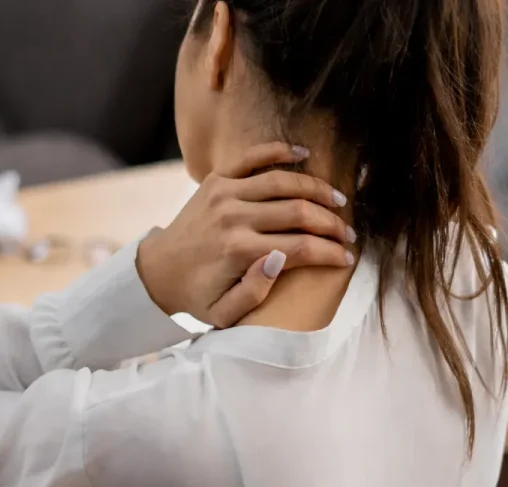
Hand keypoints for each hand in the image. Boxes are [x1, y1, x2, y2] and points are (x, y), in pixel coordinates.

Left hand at [136, 142, 355, 328]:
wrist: (158, 271)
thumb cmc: (197, 296)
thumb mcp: (223, 313)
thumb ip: (254, 293)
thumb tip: (280, 258)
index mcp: (239, 251)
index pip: (300, 247)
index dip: (330, 252)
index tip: (347, 258)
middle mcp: (233, 217)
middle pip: (298, 211)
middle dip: (331, 223)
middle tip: (349, 232)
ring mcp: (224, 193)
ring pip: (283, 182)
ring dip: (316, 189)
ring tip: (338, 201)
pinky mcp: (215, 179)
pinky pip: (252, 157)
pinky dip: (280, 151)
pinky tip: (304, 154)